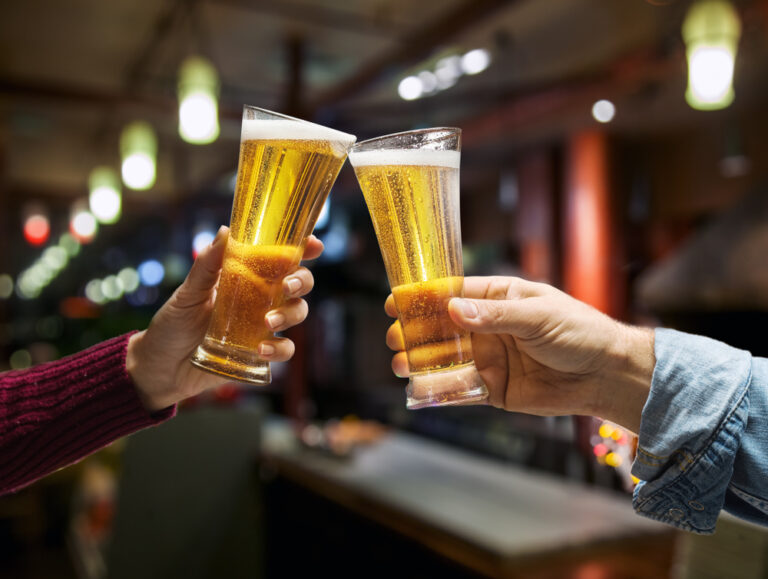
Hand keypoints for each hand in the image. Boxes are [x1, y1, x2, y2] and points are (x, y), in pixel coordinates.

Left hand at [127, 227, 323, 411]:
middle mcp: (260, 300)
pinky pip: (284, 350)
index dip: (302, 249)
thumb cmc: (173, 324)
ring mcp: (262, 327)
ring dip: (290, 314)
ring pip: (297, 314)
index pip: (281, 258)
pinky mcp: (260, 354)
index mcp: (246, 278)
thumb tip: (226, 231)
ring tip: (267, 323)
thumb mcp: (187, 292)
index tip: (313, 244)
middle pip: (298, 284)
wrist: (160, 367)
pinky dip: (279, 349)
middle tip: (288, 285)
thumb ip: (208, 265)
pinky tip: (260, 349)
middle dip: (301, 281)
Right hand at [385, 276, 653, 432]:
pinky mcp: (495, 388)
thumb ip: (495, 316)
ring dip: (423, 362)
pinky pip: (462, 389)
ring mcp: (490, 358)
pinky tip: (421, 390)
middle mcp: (489, 327)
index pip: (453, 294)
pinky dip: (441, 390)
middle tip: (395, 338)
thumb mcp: (538, 316)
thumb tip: (453, 310)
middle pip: (443, 329)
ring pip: (447, 360)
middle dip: (417, 333)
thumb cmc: (579, 332)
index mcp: (499, 298)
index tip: (396, 302)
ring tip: (401, 365)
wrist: (606, 375)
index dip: (423, 298)